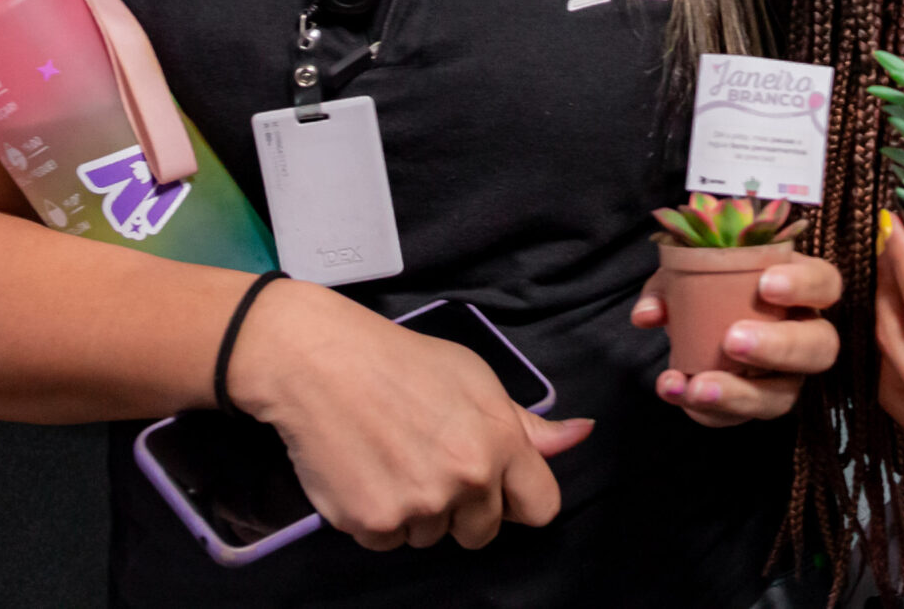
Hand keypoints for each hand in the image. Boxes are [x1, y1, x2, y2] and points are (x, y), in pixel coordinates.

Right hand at [227, 280, 591, 550]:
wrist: (321, 363)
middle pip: (482, 532)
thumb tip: (582, 435)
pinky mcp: (371, 523)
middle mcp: (465, 480)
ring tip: (394, 458)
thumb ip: (529, 423)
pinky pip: (388, 540)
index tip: (497, 486)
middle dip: (463, 509)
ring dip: (417, 511)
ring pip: (432, 537)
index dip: (519, 498)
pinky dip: (378, 516)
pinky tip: (368, 472)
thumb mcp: (477, 379)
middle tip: (431, 462)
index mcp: (500, 443)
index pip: (541, 508)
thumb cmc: (402, 362)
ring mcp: (417, 505)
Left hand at [631, 249, 842, 425]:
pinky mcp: (758, 403)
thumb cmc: (710, 281)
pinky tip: (678, 393)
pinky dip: (707, 410)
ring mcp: (788, 376)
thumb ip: (669, 286)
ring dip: (739, 394)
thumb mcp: (689, 270)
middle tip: (732, 341)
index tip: (766, 284)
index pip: (825, 283)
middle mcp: (807, 334)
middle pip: (820, 347)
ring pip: (783, 395)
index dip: (804, 285)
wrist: (701, 317)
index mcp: (802, 288)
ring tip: (696, 387)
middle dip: (779, 347)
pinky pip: (740, 416)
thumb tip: (649, 314)